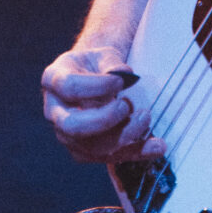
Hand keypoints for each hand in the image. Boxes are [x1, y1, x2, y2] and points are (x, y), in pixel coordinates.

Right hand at [41, 46, 163, 164]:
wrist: (93, 77)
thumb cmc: (96, 65)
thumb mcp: (102, 55)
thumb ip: (111, 63)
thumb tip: (125, 74)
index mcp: (54, 79)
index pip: (70, 87)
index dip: (97, 86)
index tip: (121, 81)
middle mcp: (55, 111)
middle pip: (73, 126)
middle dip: (103, 119)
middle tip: (127, 106)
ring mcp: (67, 134)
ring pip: (90, 147)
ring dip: (122, 137)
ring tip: (145, 118)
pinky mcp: (84, 150)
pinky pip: (108, 157)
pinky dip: (135, 152)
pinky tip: (156, 147)